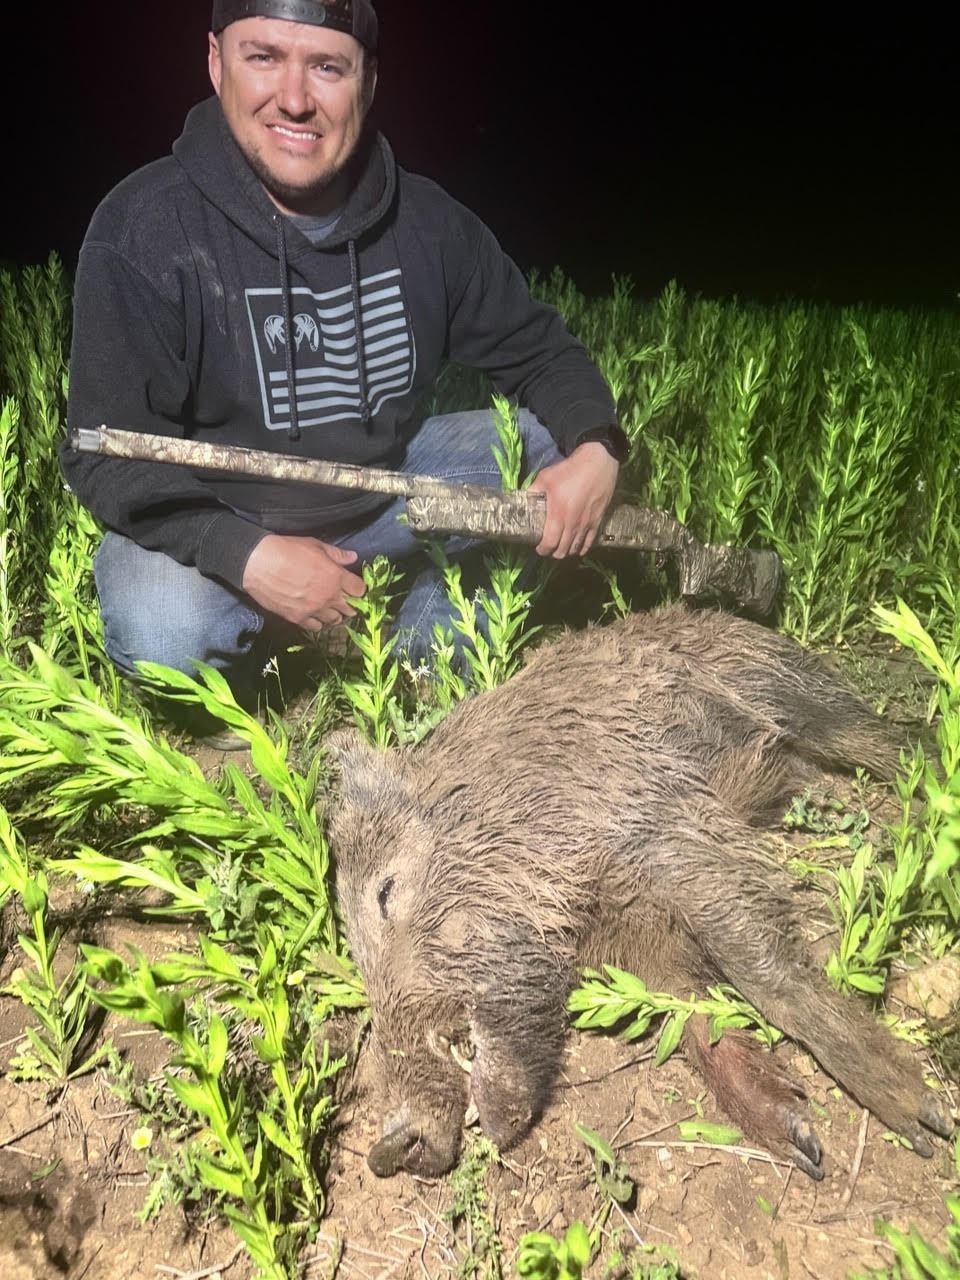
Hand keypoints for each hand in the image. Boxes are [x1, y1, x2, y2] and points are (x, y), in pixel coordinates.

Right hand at [241, 534, 365, 628]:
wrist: (258, 563)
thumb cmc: (287, 550)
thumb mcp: (315, 545)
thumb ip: (336, 554)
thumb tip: (353, 557)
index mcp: (335, 576)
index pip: (360, 590)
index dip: (359, 588)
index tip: (354, 586)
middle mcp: (328, 596)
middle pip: (351, 609)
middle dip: (351, 604)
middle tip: (345, 599)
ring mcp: (313, 610)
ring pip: (335, 620)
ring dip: (335, 614)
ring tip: (330, 607)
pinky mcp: (298, 618)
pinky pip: (316, 627)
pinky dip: (318, 622)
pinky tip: (315, 614)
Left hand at [528, 442, 618, 557]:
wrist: (598, 464)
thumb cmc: (570, 470)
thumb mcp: (546, 477)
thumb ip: (533, 490)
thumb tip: (524, 499)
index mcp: (558, 515)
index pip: (549, 543)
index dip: (543, 549)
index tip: (539, 548)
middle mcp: (572, 524)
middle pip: (562, 550)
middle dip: (554, 552)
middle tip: (549, 548)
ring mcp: (586, 524)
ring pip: (575, 548)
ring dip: (567, 551)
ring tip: (561, 548)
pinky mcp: (597, 521)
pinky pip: (589, 542)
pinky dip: (582, 548)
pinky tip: (577, 548)